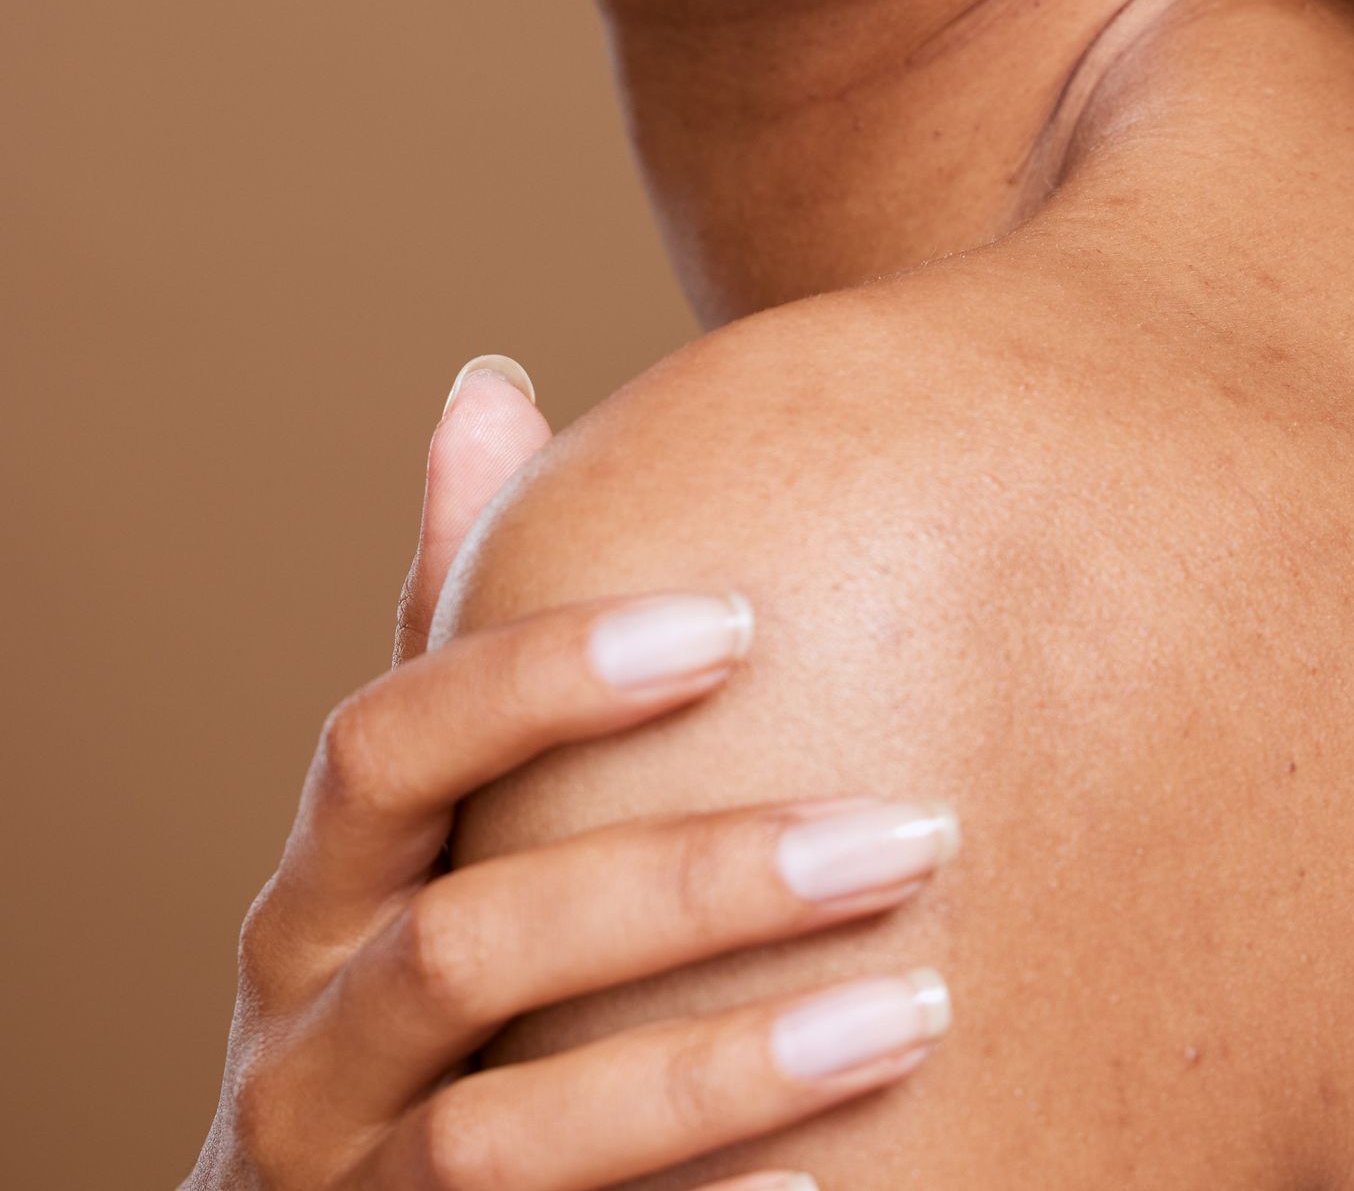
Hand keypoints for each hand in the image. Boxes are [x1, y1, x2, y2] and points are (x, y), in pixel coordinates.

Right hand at [184, 357, 956, 1190]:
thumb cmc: (414, 997)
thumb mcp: (415, 829)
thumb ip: (455, 634)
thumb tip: (485, 380)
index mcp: (314, 897)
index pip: (387, 745)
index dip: (542, 675)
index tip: (737, 624)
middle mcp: (302, 1046)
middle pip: (467, 943)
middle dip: (693, 882)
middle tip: (910, 834)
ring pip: (506, 1140)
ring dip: (719, 1070)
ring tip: (916, 1010)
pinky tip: (845, 1183)